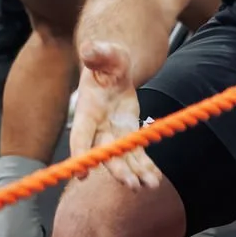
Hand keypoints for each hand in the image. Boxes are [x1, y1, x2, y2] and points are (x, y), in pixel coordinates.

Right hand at [70, 40, 161, 190]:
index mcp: (88, 110)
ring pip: (123, 158)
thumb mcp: (105, 52)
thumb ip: (98, 52)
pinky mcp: (128, 135)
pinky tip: (155, 180)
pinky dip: (146, 167)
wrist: (114, 68)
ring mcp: (113, 133)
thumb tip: (89, 50)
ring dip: (135, 173)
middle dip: (117, 169)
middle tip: (130, 184)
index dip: (80, 153)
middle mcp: (98, 127)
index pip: (81, 135)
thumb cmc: (107, 58)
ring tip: (149, 186)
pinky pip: (137, 155)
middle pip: (105, 153)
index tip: (82, 174)